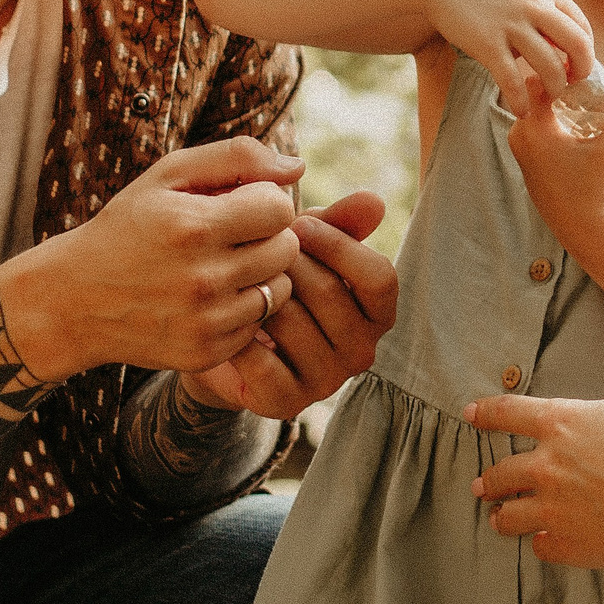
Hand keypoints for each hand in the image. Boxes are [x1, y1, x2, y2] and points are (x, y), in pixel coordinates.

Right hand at [0, 137, 304, 381]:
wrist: (72, 300)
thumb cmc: (127, 227)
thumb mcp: (167, 176)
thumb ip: (235, 158)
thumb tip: (298, 167)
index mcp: (193, 227)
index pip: (279, 208)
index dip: (262, 201)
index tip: (237, 204)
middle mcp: (202, 278)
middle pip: (286, 249)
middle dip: (266, 235)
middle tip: (232, 235)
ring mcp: (205, 322)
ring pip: (279, 290)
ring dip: (261, 274)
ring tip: (224, 265)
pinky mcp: (205, 353)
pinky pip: (258, 325)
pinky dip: (243, 309)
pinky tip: (211, 298)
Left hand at [187, 189, 398, 418]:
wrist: (225, 336)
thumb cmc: (278, 281)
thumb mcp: (308, 247)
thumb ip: (340, 223)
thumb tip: (374, 200)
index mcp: (378, 314)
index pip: (379, 278)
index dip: (339, 245)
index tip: (299, 224)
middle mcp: (362, 352)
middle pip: (331, 295)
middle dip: (289, 262)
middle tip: (257, 248)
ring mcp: (326, 381)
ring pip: (291, 323)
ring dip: (259, 293)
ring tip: (240, 279)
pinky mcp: (287, 403)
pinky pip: (261, 360)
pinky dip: (238, 333)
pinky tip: (224, 317)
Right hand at [426, 0, 597, 113]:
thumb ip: (542, 5)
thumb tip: (559, 35)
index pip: (582, 26)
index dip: (586, 51)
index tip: (577, 65)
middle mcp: (534, 7)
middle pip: (577, 45)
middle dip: (581, 71)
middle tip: (572, 83)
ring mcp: (511, 26)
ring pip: (550, 67)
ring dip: (555, 88)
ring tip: (547, 97)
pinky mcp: (487, 45)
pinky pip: (512, 81)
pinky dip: (521, 102)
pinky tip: (522, 111)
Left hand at [464, 386, 603, 568]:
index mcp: (562, 423)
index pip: (508, 412)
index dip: (485, 411)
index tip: (470, 413)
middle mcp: (546, 466)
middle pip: (499, 473)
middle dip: (487, 480)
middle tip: (481, 485)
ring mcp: (552, 509)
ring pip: (508, 517)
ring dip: (502, 516)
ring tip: (500, 518)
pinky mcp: (566, 544)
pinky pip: (540, 547)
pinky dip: (542, 543)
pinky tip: (545, 542)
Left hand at [507, 76, 603, 240]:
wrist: (582, 227)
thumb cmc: (594, 188)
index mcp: (532, 129)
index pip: (538, 82)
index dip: (560, 72)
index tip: (581, 73)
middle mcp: (519, 137)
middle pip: (533, 95)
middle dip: (556, 86)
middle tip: (583, 84)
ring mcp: (520, 151)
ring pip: (532, 112)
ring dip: (552, 104)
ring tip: (580, 102)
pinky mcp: (526, 163)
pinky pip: (532, 129)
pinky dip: (549, 121)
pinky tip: (572, 126)